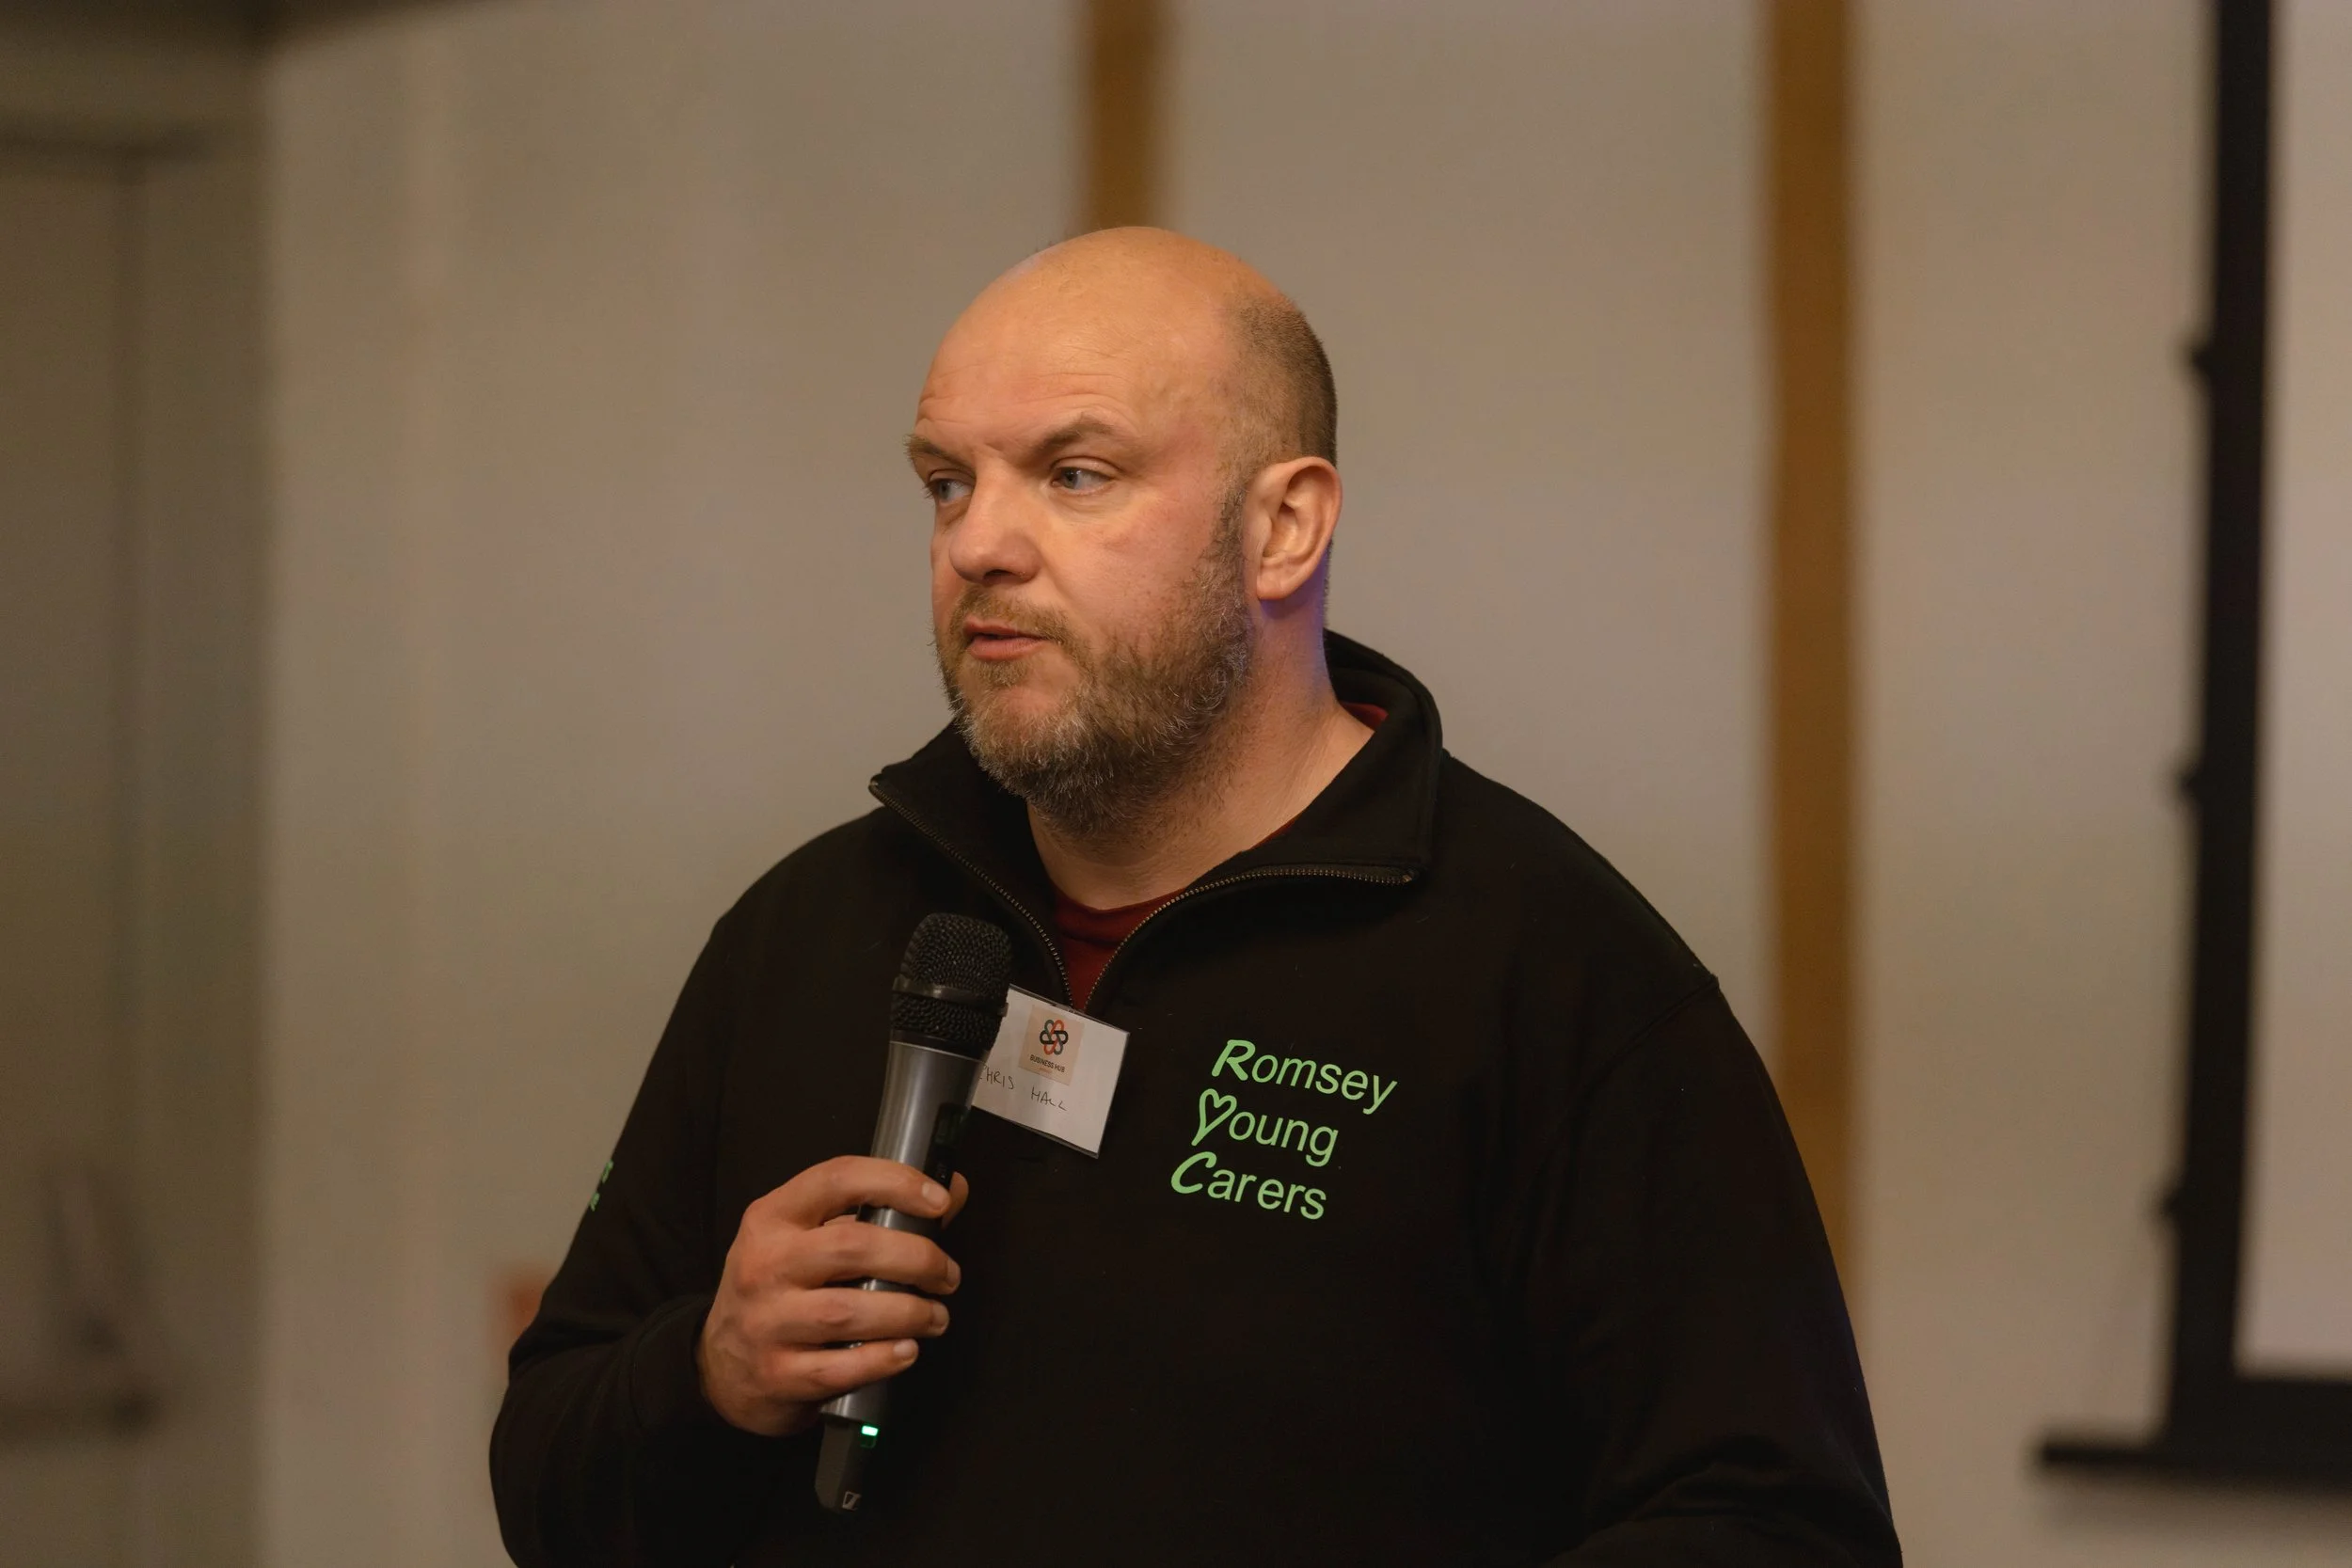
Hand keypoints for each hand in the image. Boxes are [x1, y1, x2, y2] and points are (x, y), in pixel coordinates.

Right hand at [696, 1155, 968, 1435]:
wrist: (721, 1367)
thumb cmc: (777, 1290)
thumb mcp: (808, 1239)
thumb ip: (875, 1214)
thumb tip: (949, 1194)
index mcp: (773, 1218)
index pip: (837, 1179)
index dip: (896, 1182)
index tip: (939, 1201)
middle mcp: (764, 1265)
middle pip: (853, 1248)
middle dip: (917, 1258)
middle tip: (946, 1274)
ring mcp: (767, 1322)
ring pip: (849, 1312)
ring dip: (909, 1312)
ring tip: (935, 1316)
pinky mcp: (777, 1374)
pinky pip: (840, 1368)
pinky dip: (883, 1359)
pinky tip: (906, 1350)